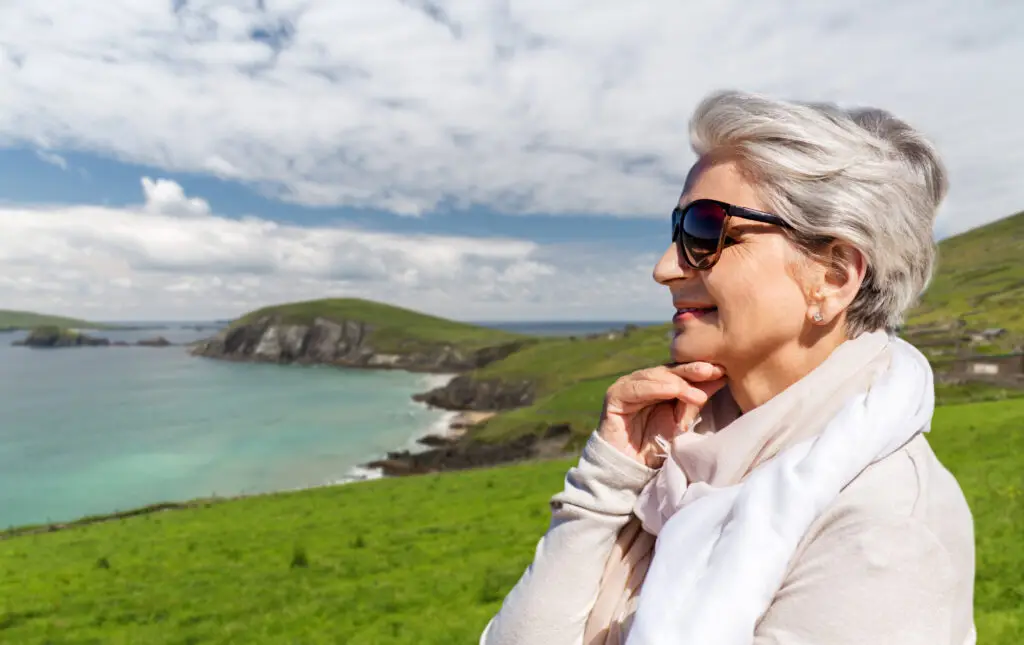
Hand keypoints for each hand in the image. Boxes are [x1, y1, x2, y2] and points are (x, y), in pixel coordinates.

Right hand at [598, 362, 726, 467]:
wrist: (632, 470)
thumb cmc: (657, 447)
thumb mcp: (682, 420)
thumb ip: (695, 399)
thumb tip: (721, 376)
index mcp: (658, 384)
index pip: (679, 371)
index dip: (699, 371)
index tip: (722, 371)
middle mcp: (642, 382)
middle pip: (668, 370)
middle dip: (691, 371)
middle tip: (712, 371)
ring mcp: (627, 386)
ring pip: (654, 377)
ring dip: (677, 383)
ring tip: (697, 393)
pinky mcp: (614, 396)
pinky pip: (636, 388)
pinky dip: (655, 388)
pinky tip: (673, 390)